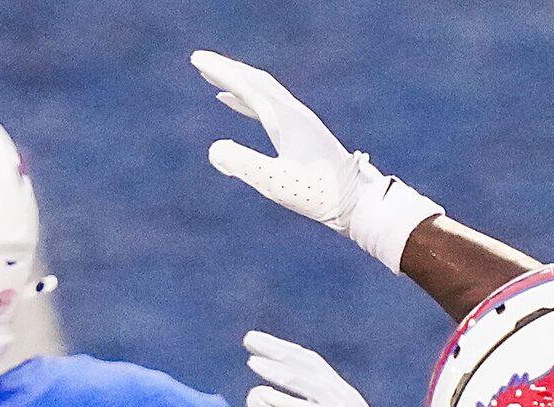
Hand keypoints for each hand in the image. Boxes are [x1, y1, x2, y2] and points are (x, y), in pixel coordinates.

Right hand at [193, 50, 439, 268]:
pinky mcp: (299, 133)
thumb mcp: (276, 182)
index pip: (247, 86)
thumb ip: (244, 164)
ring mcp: (298, 122)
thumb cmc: (318, 194)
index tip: (197, 59)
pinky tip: (233, 102)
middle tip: (200, 61)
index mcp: (285, 119)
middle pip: (255, 81)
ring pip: (261, 91)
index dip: (220, 71)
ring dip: (235, 82)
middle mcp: (292, 113)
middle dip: (226, 70)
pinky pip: (266, 106)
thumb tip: (214, 149)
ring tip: (211, 77)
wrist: (357, 200)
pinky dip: (245, 100)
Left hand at [242, 331, 480, 406]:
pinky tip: (268, 395)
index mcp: (335, 395)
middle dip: (278, 351)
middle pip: (308, 366)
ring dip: (282, 373)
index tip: (253, 343)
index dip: (281, 351)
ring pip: (311, 384)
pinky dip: (289, 403)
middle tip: (249, 339)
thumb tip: (252, 396)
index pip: (306, 365)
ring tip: (255, 363)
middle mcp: (342, 396)